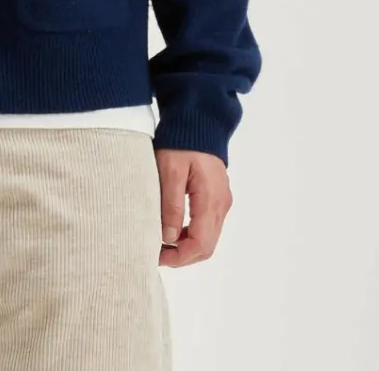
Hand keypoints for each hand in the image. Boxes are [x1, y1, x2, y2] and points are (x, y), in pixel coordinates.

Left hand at [154, 148, 230, 266]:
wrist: (198, 121)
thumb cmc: (182, 142)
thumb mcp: (170, 171)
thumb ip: (171, 206)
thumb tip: (168, 238)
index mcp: (211, 200)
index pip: (200, 244)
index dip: (180, 257)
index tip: (158, 257)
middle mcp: (221, 205)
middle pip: (207, 246)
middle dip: (182, 256)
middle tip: (157, 253)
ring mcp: (221, 201)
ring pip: (208, 238)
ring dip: (186, 246)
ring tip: (161, 242)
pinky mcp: (217, 197)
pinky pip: (207, 226)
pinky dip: (191, 234)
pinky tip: (172, 229)